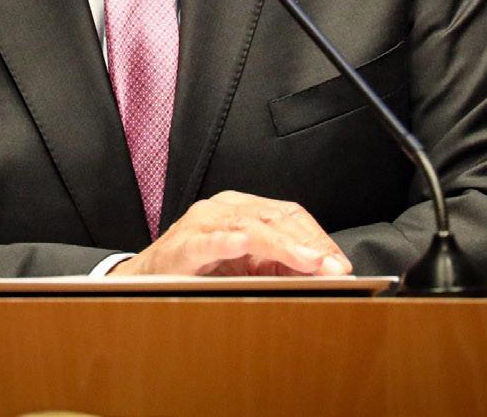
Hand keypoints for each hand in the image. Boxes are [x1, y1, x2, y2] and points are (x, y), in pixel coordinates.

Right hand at [108, 190, 352, 276]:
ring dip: (284, 246)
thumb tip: (323, 278)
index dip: (318, 239)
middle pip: (277, 218)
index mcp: (244, 210)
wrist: (145, 280)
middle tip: (334, 268)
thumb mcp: (246, 268)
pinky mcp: (184, 243)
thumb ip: (280, 268)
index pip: (290, 216)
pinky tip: (245, 246)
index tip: (341, 265)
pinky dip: (228, 242)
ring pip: (251, 227)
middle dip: (310, 245)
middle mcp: (225, 208)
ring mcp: (204, 222)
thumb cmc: (198, 272)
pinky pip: (210, 241)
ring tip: (309, 262)